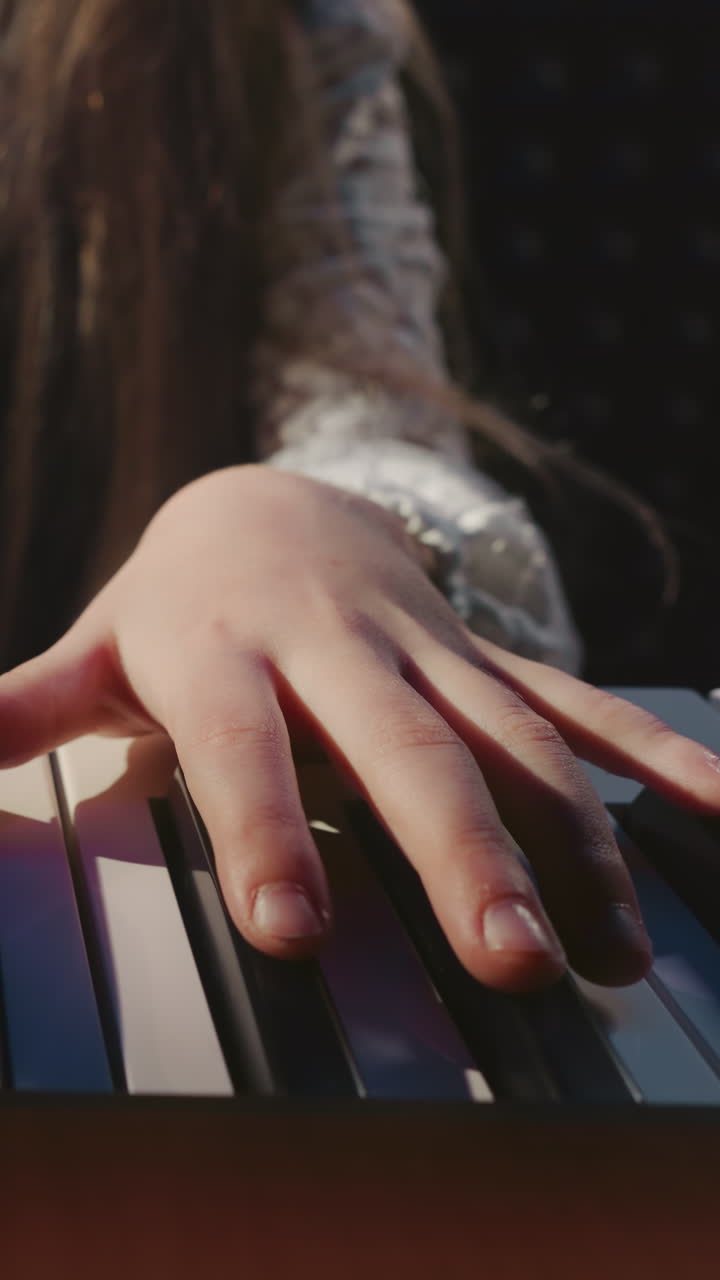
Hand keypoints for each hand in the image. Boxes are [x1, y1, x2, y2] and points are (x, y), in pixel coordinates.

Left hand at [2, 465, 718, 991]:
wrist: (274, 501)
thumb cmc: (175, 602)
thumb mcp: (95, 646)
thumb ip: (23, 706)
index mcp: (228, 652)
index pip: (244, 746)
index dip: (266, 831)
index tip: (295, 933)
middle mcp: (343, 649)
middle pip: (408, 750)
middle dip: (463, 855)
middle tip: (510, 963)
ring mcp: (433, 651)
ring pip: (517, 739)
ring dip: (574, 839)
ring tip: (615, 948)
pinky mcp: (490, 659)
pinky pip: (583, 708)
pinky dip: (658, 760)